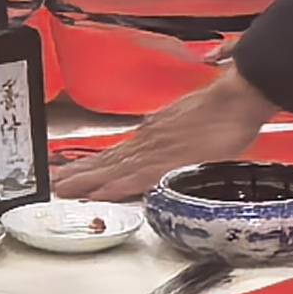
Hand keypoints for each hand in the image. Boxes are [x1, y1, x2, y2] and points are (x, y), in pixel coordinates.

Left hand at [52, 68, 278, 199]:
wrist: (237, 99)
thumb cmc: (225, 111)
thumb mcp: (194, 123)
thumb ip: (179, 135)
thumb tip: (170, 139)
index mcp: (155, 134)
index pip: (118, 153)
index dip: (94, 164)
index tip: (74, 172)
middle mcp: (149, 141)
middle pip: (108, 161)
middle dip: (80, 174)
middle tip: (55, 184)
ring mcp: (156, 150)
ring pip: (114, 169)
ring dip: (88, 180)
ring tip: (64, 189)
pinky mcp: (168, 161)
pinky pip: (135, 177)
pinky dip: (115, 186)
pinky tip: (100, 193)